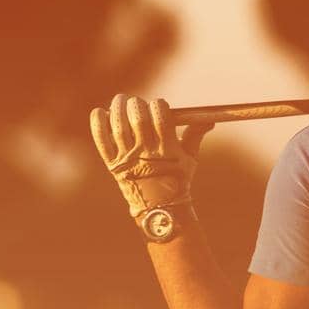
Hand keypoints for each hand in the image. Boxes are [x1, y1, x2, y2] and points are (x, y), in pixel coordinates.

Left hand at [89, 94, 212, 217]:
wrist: (160, 208)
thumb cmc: (178, 180)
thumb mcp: (190, 158)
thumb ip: (196, 135)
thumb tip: (210, 119)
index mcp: (168, 149)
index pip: (161, 117)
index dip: (159, 105)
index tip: (159, 104)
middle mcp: (147, 153)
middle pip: (139, 118)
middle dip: (137, 104)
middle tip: (137, 101)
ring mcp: (128, 159)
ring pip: (120, 126)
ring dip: (118, 108)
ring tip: (120, 99)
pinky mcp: (113, 165)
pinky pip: (102, 141)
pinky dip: (98, 124)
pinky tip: (99, 112)